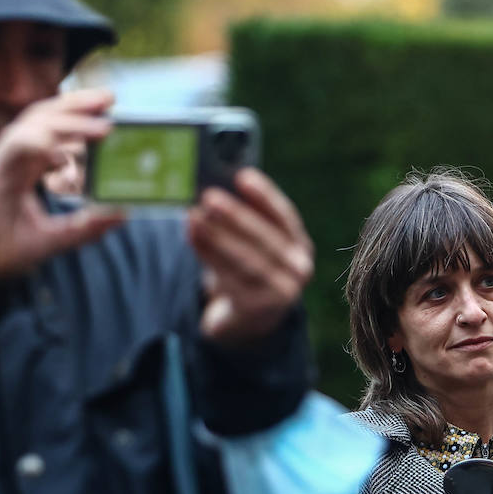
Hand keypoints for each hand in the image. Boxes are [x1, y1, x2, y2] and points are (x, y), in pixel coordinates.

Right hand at [0, 90, 123, 278]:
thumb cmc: (0, 249)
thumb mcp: (54, 237)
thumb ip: (85, 226)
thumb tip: (122, 214)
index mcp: (24, 167)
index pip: (53, 131)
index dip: (79, 118)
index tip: (109, 112)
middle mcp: (12, 157)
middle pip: (44, 117)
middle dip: (76, 105)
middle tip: (109, 98)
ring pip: (33, 125)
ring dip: (69, 122)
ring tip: (101, 126)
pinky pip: (14, 146)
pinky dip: (38, 141)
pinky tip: (62, 145)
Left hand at [188, 168, 313, 345]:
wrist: (250, 317)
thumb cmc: (248, 266)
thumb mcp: (252, 242)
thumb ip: (241, 219)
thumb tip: (212, 189)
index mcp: (300, 245)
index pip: (285, 216)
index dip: (265, 196)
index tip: (243, 176)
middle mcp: (299, 269)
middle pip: (266, 240)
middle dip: (236, 217)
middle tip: (209, 197)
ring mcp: (282, 292)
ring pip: (247, 262)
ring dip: (217, 237)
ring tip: (194, 216)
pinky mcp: (258, 309)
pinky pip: (231, 279)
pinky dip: (208, 255)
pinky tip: (192, 237)